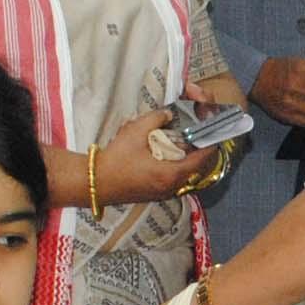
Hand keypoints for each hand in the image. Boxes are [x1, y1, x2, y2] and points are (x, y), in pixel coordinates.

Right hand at [95, 107, 213, 206]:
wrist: (94, 182)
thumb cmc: (115, 160)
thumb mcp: (135, 131)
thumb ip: (156, 118)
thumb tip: (168, 114)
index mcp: (173, 173)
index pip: (204, 157)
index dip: (210, 139)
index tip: (210, 126)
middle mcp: (174, 186)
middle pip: (200, 165)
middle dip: (201, 144)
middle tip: (197, 127)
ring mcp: (166, 191)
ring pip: (189, 171)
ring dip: (190, 153)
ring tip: (185, 134)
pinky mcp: (157, 191)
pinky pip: (177, 175)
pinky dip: (179, 161)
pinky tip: (169, 147)